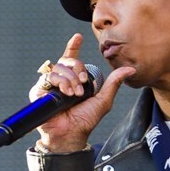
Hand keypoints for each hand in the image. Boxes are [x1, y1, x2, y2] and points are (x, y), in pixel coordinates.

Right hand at [31, 33, 135, 151]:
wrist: (72, 133)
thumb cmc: (85, 120)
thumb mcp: (103, 99)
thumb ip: (114, 83)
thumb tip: (130, 69)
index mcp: (73, 80)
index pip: (71, 59)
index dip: (73, 46)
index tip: (78, 37)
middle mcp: (60, 81)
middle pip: (66, 62)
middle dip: (77, 69)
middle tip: (83, 83)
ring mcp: (49, 86)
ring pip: (58, 69)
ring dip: (70, 79)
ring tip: (75, 94)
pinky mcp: (39, 92)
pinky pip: (49, 78)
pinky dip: (61, 83)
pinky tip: (66, 93)